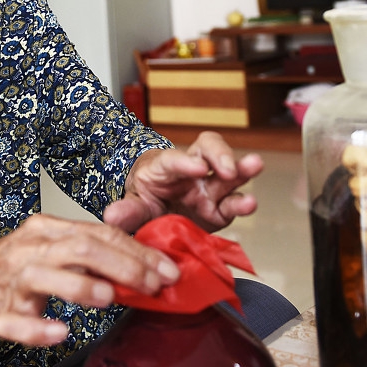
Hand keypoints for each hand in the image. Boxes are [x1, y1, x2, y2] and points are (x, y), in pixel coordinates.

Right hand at [0, 214, 179, 345]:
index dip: (138, 251)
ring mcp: (11, 281)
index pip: (99, 233)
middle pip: (80, 248)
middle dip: (123, 266)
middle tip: (154, 285)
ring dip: (79, 286)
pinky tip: (60, 333)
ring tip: (109, 298)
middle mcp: (29, 249)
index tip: (168, 269)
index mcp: (46, 230)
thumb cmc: (13, 267)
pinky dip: (37, 329)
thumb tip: (143, 267)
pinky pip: (15, 322)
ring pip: (44, 277)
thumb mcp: (50, 248)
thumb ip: (89, 253)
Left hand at [103, 131, 261, 233]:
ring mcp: (208, 189)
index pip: (174, 160)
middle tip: (228, 168)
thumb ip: (127, 210)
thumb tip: (111, 216)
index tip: (197, 168)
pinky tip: (249, 203)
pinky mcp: (220, 209)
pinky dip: (242, 204)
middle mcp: (192, 173)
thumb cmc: (145, 199)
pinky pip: (233, 204)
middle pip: (209, 150)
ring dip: (243, 169)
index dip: (185, 162)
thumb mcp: (134, 204)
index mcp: (165, 167)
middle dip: (221, 155)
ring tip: (255, 166)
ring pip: (229, 173)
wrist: (155, 213)